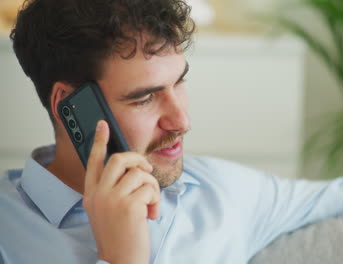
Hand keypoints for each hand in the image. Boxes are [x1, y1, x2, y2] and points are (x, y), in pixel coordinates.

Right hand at [83, 120, 159, 263]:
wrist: (120, 260)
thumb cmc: (119, 235)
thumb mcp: (107, 210)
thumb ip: (113, 189)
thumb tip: (134, 170)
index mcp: (92, 194)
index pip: (93, 161)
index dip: (99, 141)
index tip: (103, 125)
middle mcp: (99, 194)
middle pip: (120, 158)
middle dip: (139, 159)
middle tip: (147, 171)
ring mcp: (112, 199)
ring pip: (140, 173)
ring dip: (152, 186)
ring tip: (150, 203)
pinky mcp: (129, 206)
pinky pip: (150, 188)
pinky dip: (156, 199)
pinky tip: (151, 214)